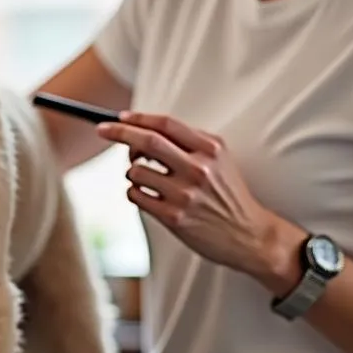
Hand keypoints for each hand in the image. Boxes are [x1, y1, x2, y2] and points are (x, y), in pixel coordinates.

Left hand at [96, 111, 281, 276]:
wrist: (249, 235)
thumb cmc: (228, 194)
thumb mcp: (220, 159)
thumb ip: (190, 142)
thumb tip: (145, 128)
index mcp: (211, 149)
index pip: (167, 124)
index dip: (139, 118)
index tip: (121, 117)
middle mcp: (198, 169)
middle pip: (147, 141)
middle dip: (119, 132)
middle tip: (103, 130)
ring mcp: (185, 195)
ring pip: (136, 171)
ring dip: (132, 171)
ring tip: (147, 178)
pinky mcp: (174, 217)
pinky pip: (136, 196)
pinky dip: (134, 192)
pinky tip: (149, 195)